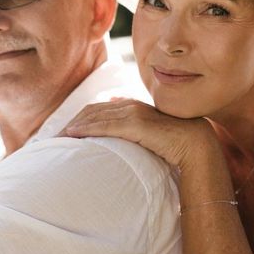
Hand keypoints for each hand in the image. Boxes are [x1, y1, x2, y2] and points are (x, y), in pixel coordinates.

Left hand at [60, 98, 212, 170]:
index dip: (82, 119)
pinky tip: (73, 135)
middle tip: (54, 137)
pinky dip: (87, 129)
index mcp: (135, 108)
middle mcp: (132, 106)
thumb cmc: (178, 147)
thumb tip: (121, 145)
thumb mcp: (153, 140)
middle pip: (92, 110)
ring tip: (59, 138)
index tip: (67, 133)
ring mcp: (134, 113)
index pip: (100, 110)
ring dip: (75, 126)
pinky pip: (105, 125)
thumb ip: (136, 137)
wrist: (198, 146)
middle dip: (72, 122)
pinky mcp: (136, 123)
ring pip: (95, 116)